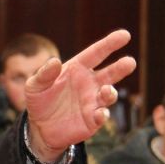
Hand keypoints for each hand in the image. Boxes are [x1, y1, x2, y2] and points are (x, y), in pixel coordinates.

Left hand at [24, 29, 135, 162]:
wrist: (39, 128)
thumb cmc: (38, 101)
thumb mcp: (34, 86)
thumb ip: (44, 74)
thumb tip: (54, 61)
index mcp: (78, 68)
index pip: (96, 53)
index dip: (110, 44)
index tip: (125, 35)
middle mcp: (90, 83)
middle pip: (110, 73)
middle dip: (121, 67)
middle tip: (130, 62)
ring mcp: (93, 102)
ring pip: (108, 94)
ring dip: (110, 92)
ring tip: (106, 91)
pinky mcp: (92, 120)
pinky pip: (101, 116)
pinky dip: (103, 114)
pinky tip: (100, 114)